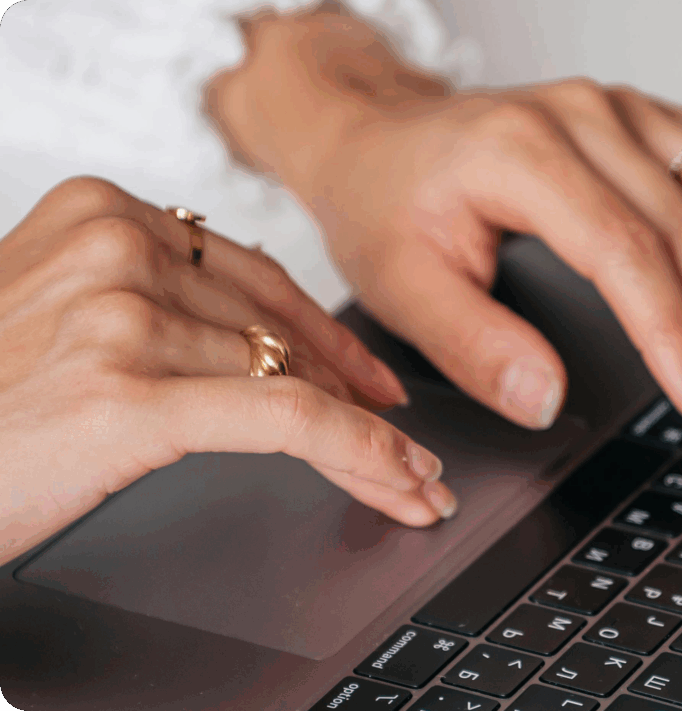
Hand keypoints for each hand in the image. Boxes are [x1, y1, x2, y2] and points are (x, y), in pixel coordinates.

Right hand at [0, 177, 457, 566]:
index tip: (375, 378)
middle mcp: (114, 247)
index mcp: (100, 215)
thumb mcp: (63, 319)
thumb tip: (256, 339)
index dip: (332, 334)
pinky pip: (285, 420)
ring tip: (409, 482)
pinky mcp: (127, 393)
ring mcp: (121, 315)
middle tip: (409, 441)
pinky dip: (357, 453)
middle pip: (282, 326)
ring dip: (367, 439)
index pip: (255, 275)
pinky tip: (398, 481)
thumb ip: (150, 306)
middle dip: (357, 393)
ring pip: (293, 376)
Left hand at [206, 10, 681, 468]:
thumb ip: (471, 342)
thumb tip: (547, 400)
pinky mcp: (655, 123)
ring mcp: (632, 115)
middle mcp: (592, 121)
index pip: (628, 252)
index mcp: (524, 154)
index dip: (680, 335)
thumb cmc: (387, 202)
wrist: (381, 136)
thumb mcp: (398, 283)